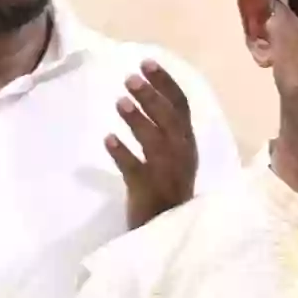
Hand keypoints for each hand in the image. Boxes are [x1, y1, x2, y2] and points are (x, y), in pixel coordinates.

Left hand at [106, 62, 202, 232]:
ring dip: (139, 120)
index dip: (165, 84)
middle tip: (130, 78)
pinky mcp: (150, 193)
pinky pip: (136, 170)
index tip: (147, 63)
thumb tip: (142, 96)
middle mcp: (183, 157)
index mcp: (188, 145)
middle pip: (170, 121)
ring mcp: (167, 175)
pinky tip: (108, 139)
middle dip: (151, 97)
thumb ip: (165, 132)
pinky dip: (123, 154)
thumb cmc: (167, 192)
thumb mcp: (174, 158)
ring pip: (156, 142)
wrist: (166, 234)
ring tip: (120, 102)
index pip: (182, 107)